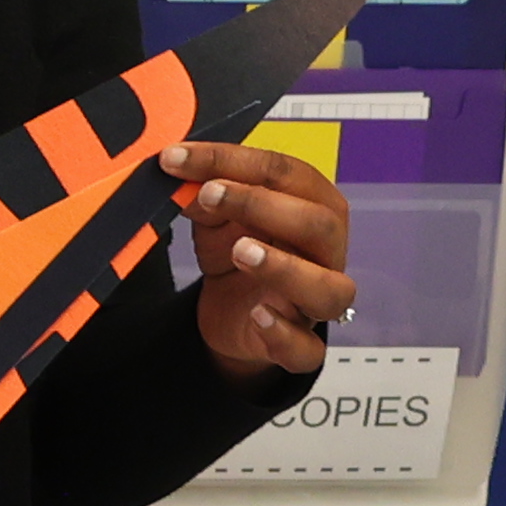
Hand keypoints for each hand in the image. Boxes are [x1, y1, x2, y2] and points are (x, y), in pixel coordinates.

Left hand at [168, 139, 357, 379]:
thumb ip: (202, 193)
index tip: (179, 158)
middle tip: (209, 195)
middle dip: (262, 205)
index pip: (285, 173)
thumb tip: (176, 170)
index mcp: (312, 205)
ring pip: (329, 287)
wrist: (232, 312)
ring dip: (285, 267)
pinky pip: (307, 348)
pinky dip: (284, 333)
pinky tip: (257, 316)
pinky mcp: (300, 343)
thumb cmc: (238, 251)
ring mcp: (317, 300)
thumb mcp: (216, 216)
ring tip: (240, 251)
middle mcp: (325, 251)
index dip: (231, 160)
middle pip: (317, 223)